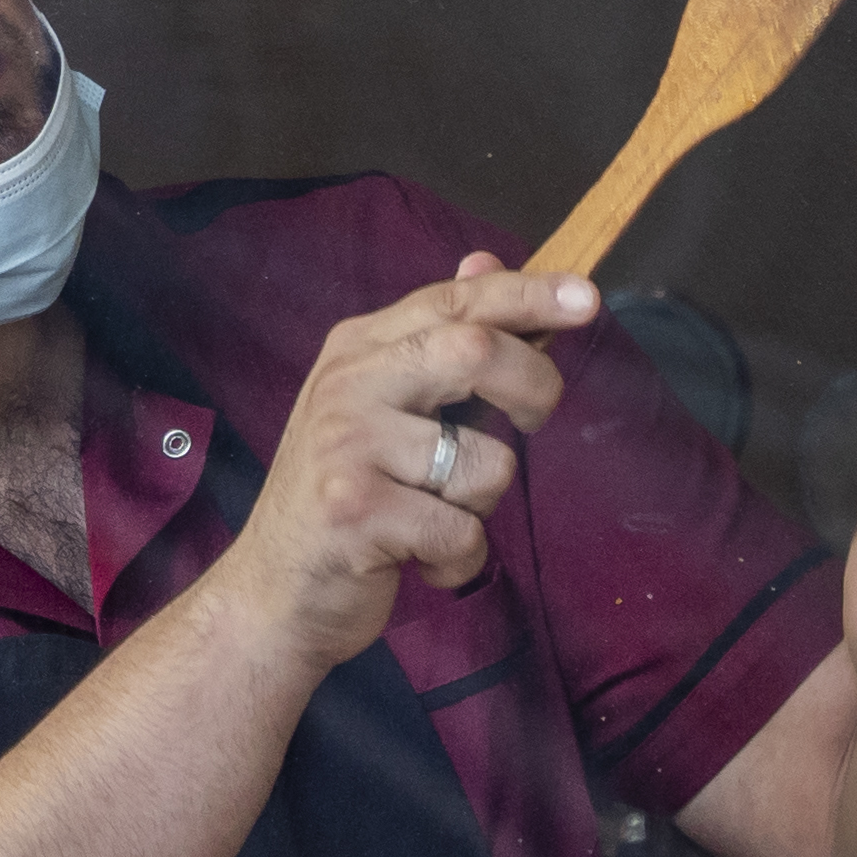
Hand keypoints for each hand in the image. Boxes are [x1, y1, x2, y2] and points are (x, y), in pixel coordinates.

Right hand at [199, 255, 595, 681]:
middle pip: (475, 350)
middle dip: (534, 385)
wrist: (269, 594)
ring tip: (434, 519)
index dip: (527, 295)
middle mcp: (347, 386)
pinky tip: (418, 562)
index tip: (587, 298)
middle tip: (536, 419)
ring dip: (482, 506)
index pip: (454, 302)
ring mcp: (347, 447)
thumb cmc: (341, 500)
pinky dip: (458, 561)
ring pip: (485, 461)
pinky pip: (463, 533)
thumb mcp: (378, 408)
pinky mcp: (356, 513)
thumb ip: (432, 340)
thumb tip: (484, 262)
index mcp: (356, 351)